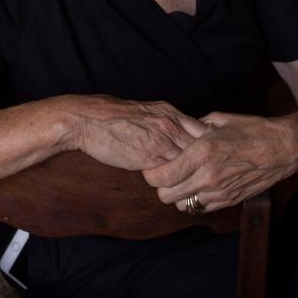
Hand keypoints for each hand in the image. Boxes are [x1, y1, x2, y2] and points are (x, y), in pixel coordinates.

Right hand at [63, 95, 207, 170]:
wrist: (88, 120)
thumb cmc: (112, 117)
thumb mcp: (146, 112)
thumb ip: (165, 122)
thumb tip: (178, 135)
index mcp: (169, 112)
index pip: (201, 130)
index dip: (206, 146)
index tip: (208, 157)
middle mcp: (169, 124)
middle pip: (201, 147)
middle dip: (205, 161)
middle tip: (206, 173)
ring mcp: (161, 141)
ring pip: (189, 161)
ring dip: (191, 173)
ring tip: (192, 184)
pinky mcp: (149, 157)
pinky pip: (171, 173)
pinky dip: (175, 180)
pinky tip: (173, 186)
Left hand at [142, 111, 297, 212]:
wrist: (283, 149)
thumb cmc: (251, 130)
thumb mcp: (218, 120)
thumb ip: (192, 128)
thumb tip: (176, 132)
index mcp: (202, 152)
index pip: (160, 176)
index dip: (150, 173)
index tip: (152, 166)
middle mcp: (208, 176)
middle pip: (166, 196)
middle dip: (161, 186)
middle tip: (166, 173)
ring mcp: (219, 192)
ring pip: (182, 205)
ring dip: (178, 195)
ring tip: (184, 179)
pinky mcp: (229, 201)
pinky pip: (201, 208)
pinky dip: (196, 199)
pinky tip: (201, 184)